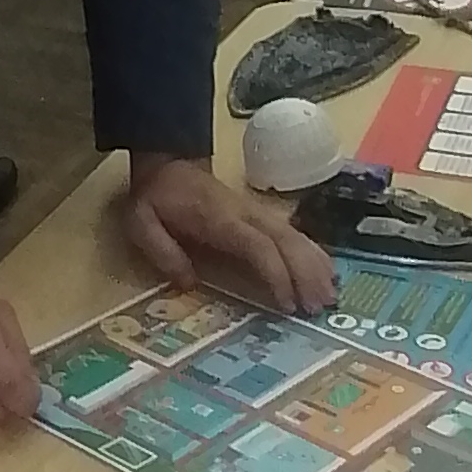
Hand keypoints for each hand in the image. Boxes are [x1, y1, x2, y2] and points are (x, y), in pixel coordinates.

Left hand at [122, 152, 336, 314]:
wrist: (168, 162)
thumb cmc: (156, 196)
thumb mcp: (141, 222)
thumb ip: (162, 251)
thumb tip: (188, 283)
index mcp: (220, 219)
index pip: (259, 246)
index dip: (277, 274)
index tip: (287, 304)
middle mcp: (247, 214)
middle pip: (287, 243)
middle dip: (306, 275)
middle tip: (319, 308)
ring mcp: (257, 212)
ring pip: (296, 237)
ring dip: (315, 266)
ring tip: (330, 297)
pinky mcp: (261, 215)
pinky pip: (293, 234)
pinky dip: (313, 252)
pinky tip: (327, 272)